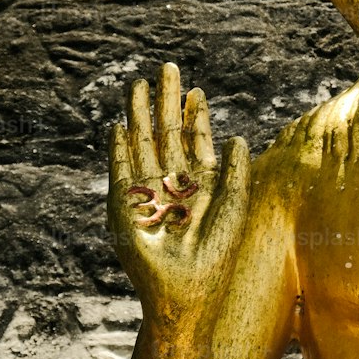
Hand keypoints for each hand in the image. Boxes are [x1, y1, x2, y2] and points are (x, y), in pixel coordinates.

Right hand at [107, 62, 249, 336]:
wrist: (185, 290)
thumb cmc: (214, 256)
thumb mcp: (232, 209)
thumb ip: (236, 173)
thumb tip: (238, 137)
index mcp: (200, 184)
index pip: (196, 141)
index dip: (196, 116)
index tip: (197, 90)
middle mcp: (173, 184)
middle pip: (167, 134)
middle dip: (167, 102)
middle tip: (167, 68)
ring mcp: (147, 193)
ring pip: (143, 144)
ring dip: (141, 115)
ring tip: (139, 85)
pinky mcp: (125, 206)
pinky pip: (121, 171)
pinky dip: (120, 149)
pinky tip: (121, 127)